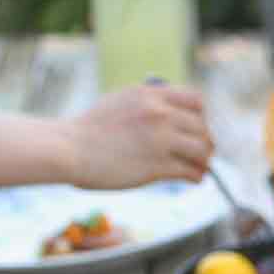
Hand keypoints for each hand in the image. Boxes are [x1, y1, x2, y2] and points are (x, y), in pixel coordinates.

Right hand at [65, 85, 212, 188]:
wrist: (69, 149)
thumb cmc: (89, 129)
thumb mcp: (120, 101)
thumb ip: (146, 103)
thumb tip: (167, 112)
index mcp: (151, 95)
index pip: (195, 100)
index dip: (200, 116)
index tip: (195, 127)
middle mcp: (160, 113)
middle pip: (202, 126)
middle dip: (204, 140)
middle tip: (201, 153)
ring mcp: (160, 139)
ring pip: (201, 149)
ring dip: (204, 160)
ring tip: (201, 168)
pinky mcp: (157, 166)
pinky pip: (190, 170)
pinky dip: (196, 175)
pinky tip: (193, 179)